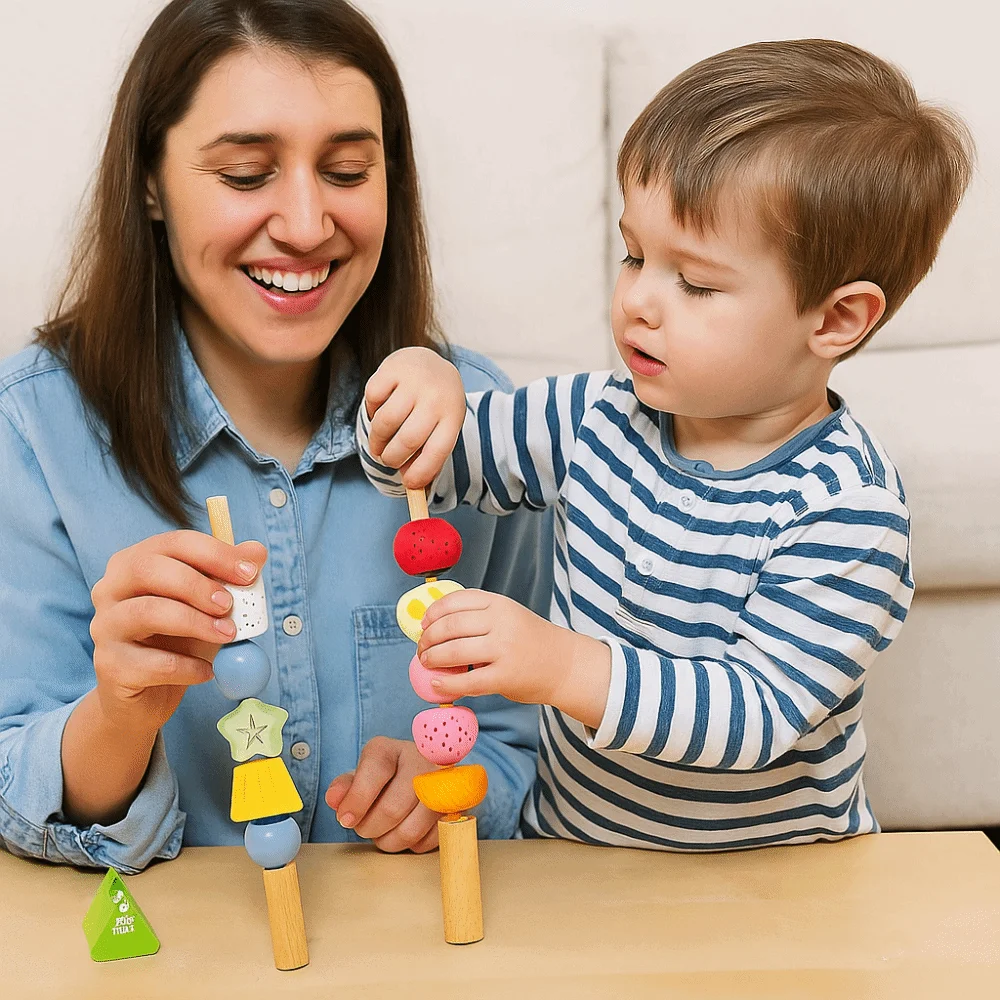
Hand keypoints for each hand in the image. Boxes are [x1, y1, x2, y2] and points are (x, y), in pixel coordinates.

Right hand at [89, 530, 267, 732]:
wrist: (147, 695)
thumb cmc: (179, 640)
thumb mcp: (210, 606)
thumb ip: (231, 578)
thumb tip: (256, 551)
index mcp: (136, 562)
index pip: (173, 543)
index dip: (214, 554)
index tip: (249, 573)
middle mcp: (111, 588)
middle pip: (148, 569)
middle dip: (197, 585)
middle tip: (230, 606)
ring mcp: (104, 626)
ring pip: (146, 612)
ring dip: (195, 622)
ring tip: (228, 636)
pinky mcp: (109, 666)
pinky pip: (151, 662)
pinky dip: (187, 667)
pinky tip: (208, 671)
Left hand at [325, 737, 441, 852]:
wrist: (427, 773)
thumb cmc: (388, 778)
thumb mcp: (363, 776)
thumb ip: (346, 786)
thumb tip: (334, 799)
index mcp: (391, 748)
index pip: (375, 770)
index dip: (357, 799)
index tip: (345, 819)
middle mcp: (422, 759)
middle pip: (392, 808)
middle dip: (370, 828)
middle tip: (364, 828)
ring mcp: (445, 782)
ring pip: (411, 830)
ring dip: (390, 841)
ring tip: (383, 833)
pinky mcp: (460, 805)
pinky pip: (430, 840)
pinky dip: (412, 844)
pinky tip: (406, 830)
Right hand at [363, 346, 464, 488]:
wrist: (430, 363)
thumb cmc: (434, 405)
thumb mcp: (440, 427)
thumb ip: (427, 455)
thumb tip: (410, 483)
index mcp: (452, 416)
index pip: (437, 451)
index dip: (421, 473)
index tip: (409, 484)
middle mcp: (435, 398)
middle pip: (407, 440)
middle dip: (392, 458)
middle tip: (387, 460)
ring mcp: (414, 382)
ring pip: (386, 422)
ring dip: (377, 440)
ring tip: (379, 444)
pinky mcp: (393, 368)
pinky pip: (372, 398)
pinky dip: (371, 411)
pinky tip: (379, 411)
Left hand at [415, 590, 611, 728]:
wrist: (564, 664)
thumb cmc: (530, 641)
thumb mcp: (509, 616)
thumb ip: (479, 617)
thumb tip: (435, 624)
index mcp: (500, 604)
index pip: (457, 600)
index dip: (434, 612)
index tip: (424, 624)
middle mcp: (502, 622)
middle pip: (450, 625)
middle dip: (428, 638)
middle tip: (422, 648)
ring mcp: (504, 649)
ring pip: (455, 652)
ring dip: (432, 658)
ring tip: (427, 663)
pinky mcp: (505, 677)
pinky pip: (468, 681)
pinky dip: (447, 683)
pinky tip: (437, 683)